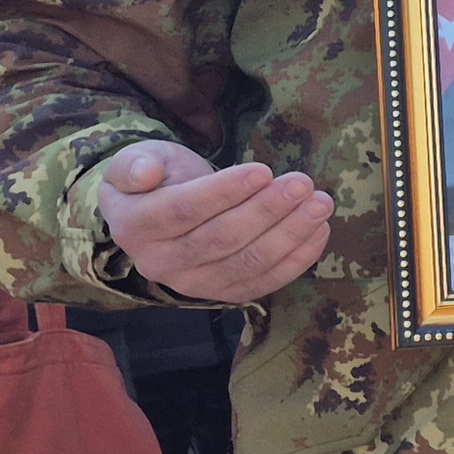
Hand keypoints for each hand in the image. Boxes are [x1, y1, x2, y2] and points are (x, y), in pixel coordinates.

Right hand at [97, 140, 334, 303]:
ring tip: (320, 204)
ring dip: (290, 234)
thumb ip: (133, 164)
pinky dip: (296, 259)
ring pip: (247, 262)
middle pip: (221, 239)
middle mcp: (159, 263)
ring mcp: (193, 284)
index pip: (183, 211)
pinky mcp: (224, 294)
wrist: (159, 212)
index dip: (224, 192)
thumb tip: (145, 174)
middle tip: (303, 184)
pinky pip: (264, 282)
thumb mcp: (134, 159)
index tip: (263, 171)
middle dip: (267, 211)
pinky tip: (319, 231)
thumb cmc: (155, 178)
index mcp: (134, 227)